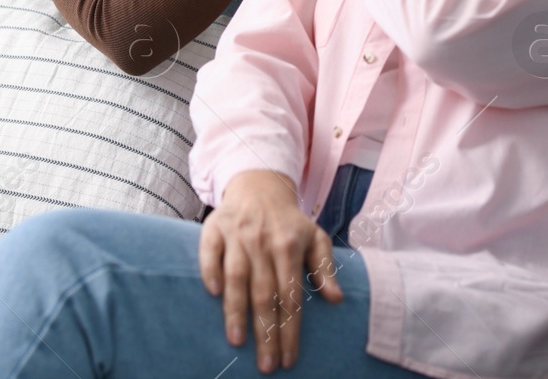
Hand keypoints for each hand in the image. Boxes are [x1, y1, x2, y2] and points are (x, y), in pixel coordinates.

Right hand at [199, 170, 343, 372]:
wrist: (260, 187)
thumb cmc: (289, 222)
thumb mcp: (316, 238)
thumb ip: (325, 268)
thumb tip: (336, 299)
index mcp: (290, 246)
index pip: (291, 296)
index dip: (291, 330)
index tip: (289, 359)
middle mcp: (264, 242)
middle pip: (265, 293)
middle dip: (266, 332)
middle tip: (265, 365)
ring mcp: (238, 234)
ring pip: (237, 276)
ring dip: (236, 310)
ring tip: (237, 341)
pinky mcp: (215, 228)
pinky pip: (210, 252)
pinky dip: (211, 271)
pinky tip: (214, 294)